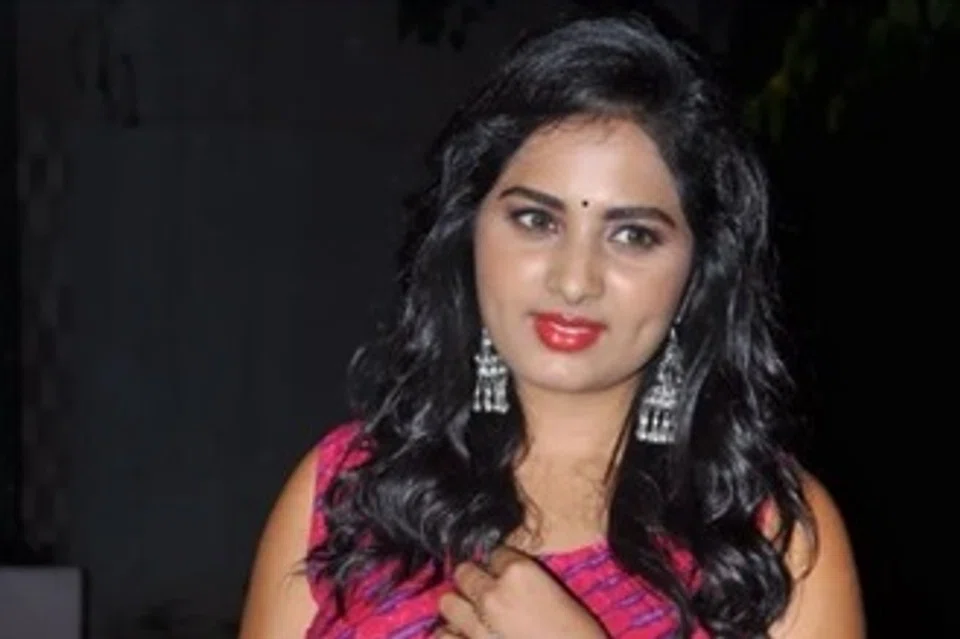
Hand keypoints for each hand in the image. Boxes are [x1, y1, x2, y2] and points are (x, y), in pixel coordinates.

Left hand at [436, 546, 608, 638]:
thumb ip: (530, 585)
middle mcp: (492, 593)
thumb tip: (511, 584)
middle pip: (465, 572)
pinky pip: (443, 635)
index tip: (507, 577)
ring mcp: (476, 624)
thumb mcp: (562, 600)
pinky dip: (453, 635)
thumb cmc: (580, 638)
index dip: (501, 567)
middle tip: (488, 596)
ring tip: (473, 618)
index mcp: (520, 573)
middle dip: (474, 582)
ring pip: (448, 602)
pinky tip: (466, 638)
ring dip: (460, 608)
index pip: (495, 553)